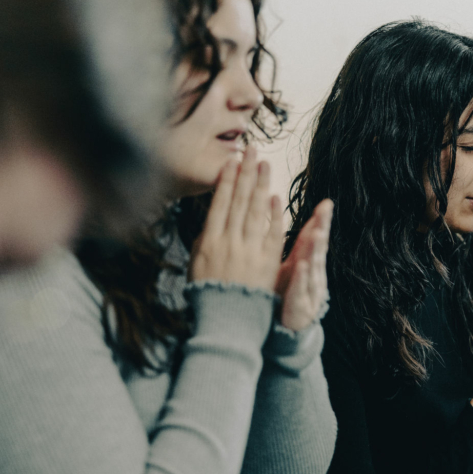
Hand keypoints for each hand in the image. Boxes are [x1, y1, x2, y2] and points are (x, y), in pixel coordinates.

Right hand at [189, 149, 283, 290]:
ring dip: (261, 184)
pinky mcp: (268, 262)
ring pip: (256, 211)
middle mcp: (230, 242)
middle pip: (239, 200)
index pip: (220, 203)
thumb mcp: (196, 267)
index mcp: (210, 242)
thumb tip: (212, 223)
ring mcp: (250, 251)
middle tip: (252, 150)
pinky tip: (276, 196)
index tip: (232, 161)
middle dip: (246, 172)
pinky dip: (274, 214)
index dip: (227, 180)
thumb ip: (204, 242)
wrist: (227, 324)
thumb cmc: (208, 296)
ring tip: (265, 164)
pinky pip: (272, 233)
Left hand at [275, 199, 332, 330]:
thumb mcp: (291, 267)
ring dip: (315, 250)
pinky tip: (303, 265)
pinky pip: (301, 288)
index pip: (315, 237)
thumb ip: (297, 247)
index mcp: (308, 262)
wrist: (288, 329)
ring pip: (313, 266)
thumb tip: (294, 221)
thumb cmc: (286, 293)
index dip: (321, 221)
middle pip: (318, 248)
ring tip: (316, 233)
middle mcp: (312, 274)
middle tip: (325, 211)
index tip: (326, 203)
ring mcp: (308, 289)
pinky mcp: (299, 304)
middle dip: (322, 228)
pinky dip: (302, 277)